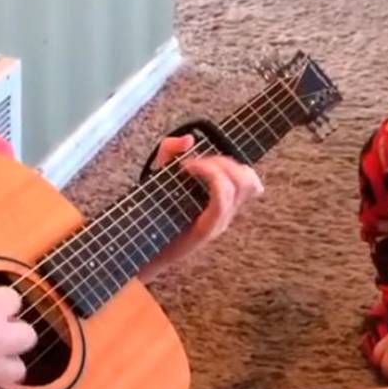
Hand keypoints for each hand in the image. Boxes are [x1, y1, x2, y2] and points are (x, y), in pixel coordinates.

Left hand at [143, 135, 262, 277]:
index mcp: (222, 202)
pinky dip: (210, 177)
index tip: (203, 159)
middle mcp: (226, 213)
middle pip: (246, 179)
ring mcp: (219, 223)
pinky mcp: (207, 230)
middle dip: (222, 161)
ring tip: (189, 166)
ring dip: (214, 166)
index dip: (232, 162)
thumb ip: (171, 150)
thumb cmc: (153, 212)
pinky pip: (222, 200)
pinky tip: (186, 169)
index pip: (249, 179)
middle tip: (194, 163)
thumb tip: (189, 139)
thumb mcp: (161, 174)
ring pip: (237, 186)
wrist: (139, 249)